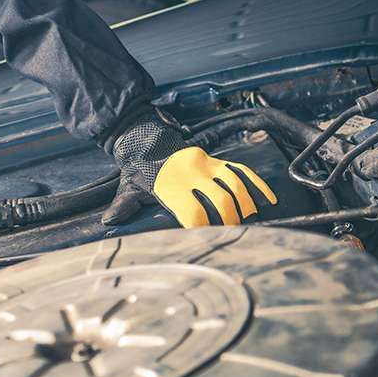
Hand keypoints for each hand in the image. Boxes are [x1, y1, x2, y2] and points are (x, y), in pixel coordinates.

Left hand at [103, 112, 276, 226]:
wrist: (147, 138)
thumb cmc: (139, 169)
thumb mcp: (129, 186)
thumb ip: (124, 205)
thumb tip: (109, 222)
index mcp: (170, 184)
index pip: (192, 208)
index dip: (202, 225)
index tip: (209, 239)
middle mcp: (192, 173)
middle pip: (220, 197)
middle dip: (230, 218)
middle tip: (234, 233)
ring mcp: (207, 165)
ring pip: (235, 183)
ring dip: (246, 203)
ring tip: (250, 221)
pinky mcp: (216, 160)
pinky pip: (241, 171)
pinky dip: (257, 185)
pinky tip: (268, 201)